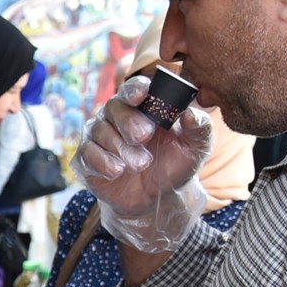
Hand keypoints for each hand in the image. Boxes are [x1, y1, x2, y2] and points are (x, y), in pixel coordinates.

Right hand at [74, 76, 213, 223]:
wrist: (156, 197)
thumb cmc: (175, 165)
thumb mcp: (195, 148)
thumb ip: (199, 128)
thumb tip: (190, 114)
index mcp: (144, 106)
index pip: (134, 88)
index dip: (135, 89)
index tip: (141, 95)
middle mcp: (118, 116)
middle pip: (114, 106)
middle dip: (128, 121)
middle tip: (144, 137)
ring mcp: (100, 136)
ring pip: (101, 131)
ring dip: (121, 148)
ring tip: (141, 164)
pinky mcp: (87, 158)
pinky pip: (87, 153)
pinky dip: (102, 161)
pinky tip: (118, 171)